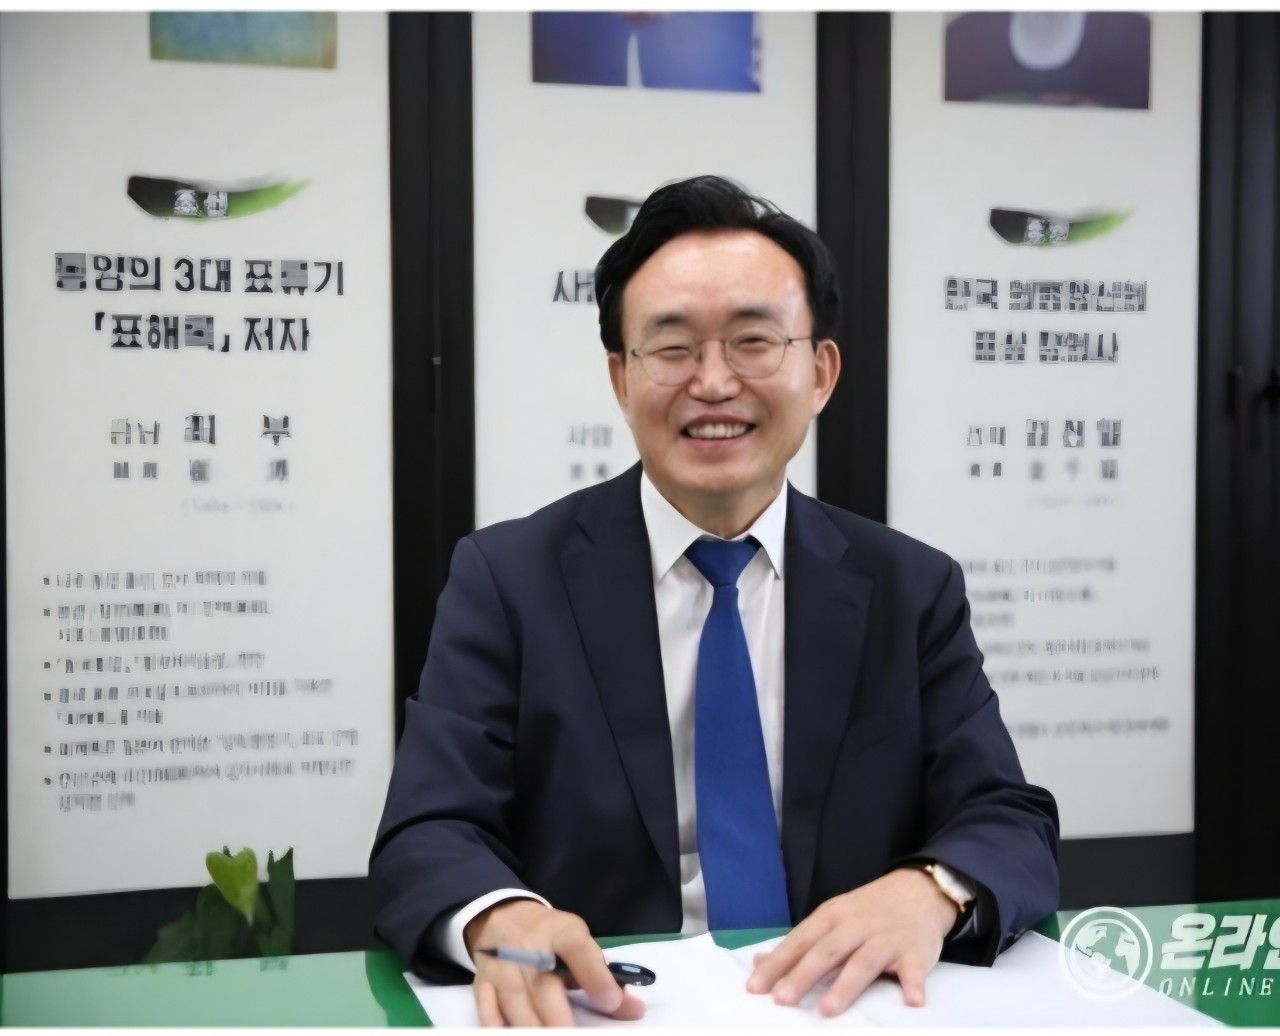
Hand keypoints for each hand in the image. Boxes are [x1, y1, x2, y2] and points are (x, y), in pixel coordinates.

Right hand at [464, 899, 646, 1026]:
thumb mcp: (578, 942)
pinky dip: (500, 1028)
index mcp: (561, 933)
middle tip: (574, 1035)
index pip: (578, 949)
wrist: (502, 917)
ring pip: (517, 1007)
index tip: (611, 1002)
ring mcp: (502, 968)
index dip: (595, 977)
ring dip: (534, 1029)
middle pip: (544, 989)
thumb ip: (604, 976)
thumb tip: (635, 1011)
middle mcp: (529, 950)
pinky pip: (488, 1013)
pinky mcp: (483, 984)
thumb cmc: (550, 936)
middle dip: (560, 1020)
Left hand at [745, 868, 957, 1015]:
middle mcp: (857, 925)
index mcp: (832, 916)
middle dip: (803, 975)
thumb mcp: (832, 918)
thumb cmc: (868, 912)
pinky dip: (913, 984)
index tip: (755, 987)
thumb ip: (800, 943)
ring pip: (863, 962)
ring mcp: (887, 938)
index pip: (800, 941)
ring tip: (827, 1010)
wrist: (919, 890)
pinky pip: (914, 969)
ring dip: (845, 986)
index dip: (777, 963)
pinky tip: (911, 1002)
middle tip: (781, 1000)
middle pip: (827, 951)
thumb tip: (759, 962)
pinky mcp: (916, 951)